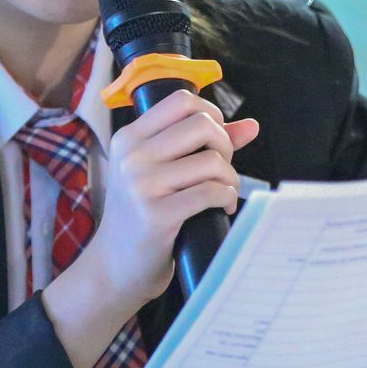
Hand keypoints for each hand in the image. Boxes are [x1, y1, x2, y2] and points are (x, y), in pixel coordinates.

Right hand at [81, 88, 259, 310]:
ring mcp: (141, 185)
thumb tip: (251, 125)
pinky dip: (227, 198)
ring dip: (230, 178)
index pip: (181, 100)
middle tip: (222, 168)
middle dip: (225, 144)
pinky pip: (211, 192)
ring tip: (224, 192)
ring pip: (212, 160)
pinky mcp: (156, 215)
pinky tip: (222, 208)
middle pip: (202, 124)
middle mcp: (132, 156)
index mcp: (129, 138)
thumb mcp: (158, 172)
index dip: (211, 113)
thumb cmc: (142, 215)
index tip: (216, 138)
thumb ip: (202, 145)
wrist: (114, 266)